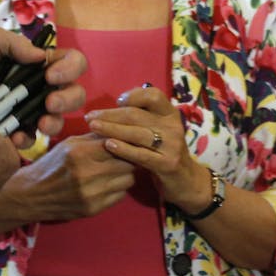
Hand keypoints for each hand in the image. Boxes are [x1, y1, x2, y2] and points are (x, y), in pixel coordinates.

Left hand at [0, 24, 87, 145]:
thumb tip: (39, 56)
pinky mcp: (16, 134)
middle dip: (68, 97)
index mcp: (34, 65)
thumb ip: (8, 42)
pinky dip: (27, 138)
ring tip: (40, 124)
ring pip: (60, 119)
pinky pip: (32, 140)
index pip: (69, 62)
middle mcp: (37, 89)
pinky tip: (13, 137)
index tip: (49, 74)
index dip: (69, 67)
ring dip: (55, 121)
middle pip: (74, 92)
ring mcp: (28, 113)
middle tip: (49, 102)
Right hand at [3, 133, 135, 220]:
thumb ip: (97, 137)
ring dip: (125, 173)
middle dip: (129, 157)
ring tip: (116, 168)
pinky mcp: (94, 209)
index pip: (119, 143)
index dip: (126, 141)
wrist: (30, 196)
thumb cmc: (52, 164)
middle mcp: (87, 174)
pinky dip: (119, 187)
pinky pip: (121, 194)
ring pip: (129, 179)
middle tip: (126, 154)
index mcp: (80, 153)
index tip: (129, 140)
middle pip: (128, 163)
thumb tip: (123, 128)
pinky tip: (108, 182)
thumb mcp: (70, 144)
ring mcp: (91, 194)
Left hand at [85, 85, 210, 214]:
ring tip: (93, 127)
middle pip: (137, 114)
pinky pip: (141, 154)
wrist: (185, 180)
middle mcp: (173, 125)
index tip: (116, 102)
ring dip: (112, 129)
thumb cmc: (165, 152)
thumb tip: (117, 104)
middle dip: (111, 114)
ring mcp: (172, 145)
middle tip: (90, 117)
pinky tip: (108, 145)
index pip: (153, 95)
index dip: (133, 96)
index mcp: (170, 114)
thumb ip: (143, 117)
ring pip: (137, 133)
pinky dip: (123, 149)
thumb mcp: (159, 130)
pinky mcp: (167, 163)